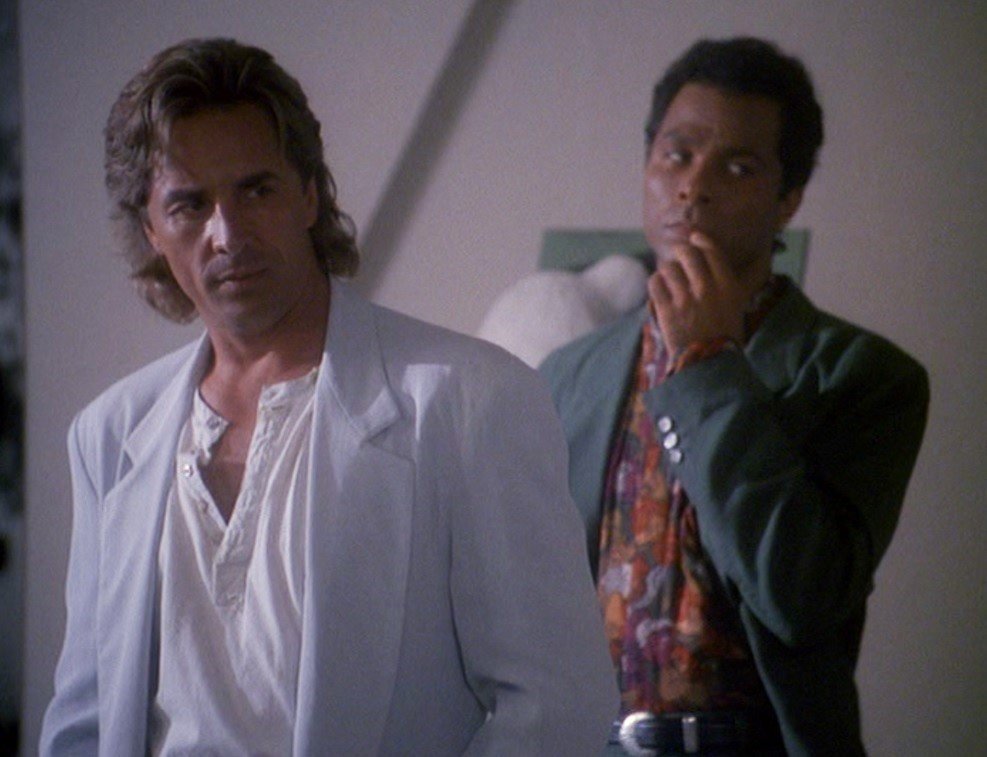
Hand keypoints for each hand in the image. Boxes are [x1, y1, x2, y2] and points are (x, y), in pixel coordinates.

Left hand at [648, 231, 748, 356]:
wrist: (710, 362)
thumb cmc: (726, 334)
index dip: (700, 240)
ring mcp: (684, 299)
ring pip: (668, 268)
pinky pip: (654, 284)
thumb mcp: (738, 305)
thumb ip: (735, 283)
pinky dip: (655, 283)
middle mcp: (706, 288)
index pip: (711, 251)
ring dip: (667, 270)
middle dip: (680, 252)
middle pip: (687, 254)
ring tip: (668, 276)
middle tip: (678, 255)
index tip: (694, 237)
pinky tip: (659, 288)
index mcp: (728, 286)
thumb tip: (750, 261)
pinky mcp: (666, 310)